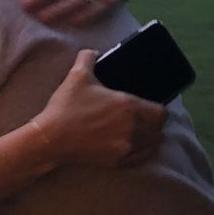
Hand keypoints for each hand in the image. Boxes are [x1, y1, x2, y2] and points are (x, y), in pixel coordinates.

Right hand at [31, 49, 165, 167]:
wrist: (52, 138)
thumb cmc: (67, 106)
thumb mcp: (77, 75)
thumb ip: (88, 57)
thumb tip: (94, 52)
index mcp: (128, 107)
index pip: (161, 112)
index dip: (158, 106)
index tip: (149, 102)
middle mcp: (133, 130)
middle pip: (159, 129)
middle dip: (154, 121)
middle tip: (143, 113)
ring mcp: (126, 149)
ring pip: (152, 144)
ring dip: (150, 136)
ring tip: (139, 127)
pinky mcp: (118, 162)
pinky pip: (141, 157)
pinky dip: (141, 150)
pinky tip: (130, 142)